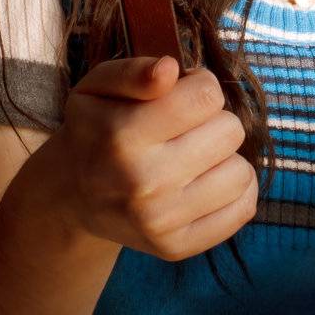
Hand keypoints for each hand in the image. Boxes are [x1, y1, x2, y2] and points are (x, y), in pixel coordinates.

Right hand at [56, 55, 258, 260]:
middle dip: (212, 121)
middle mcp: (143, 182)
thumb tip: (169, 69)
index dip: (200, 86)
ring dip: (223, 158)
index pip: (207, 96)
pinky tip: (206, 182)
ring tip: (193, 157)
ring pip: (242, 171)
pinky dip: (234, 191)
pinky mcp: (176, 246)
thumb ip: (134, 70)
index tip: (182, 96)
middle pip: (230, 131)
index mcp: (122, 136)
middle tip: (183, 130)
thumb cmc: (96, 129)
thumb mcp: (98, 86)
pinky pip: (243, 209)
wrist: (71, 194)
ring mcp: (161, 220)